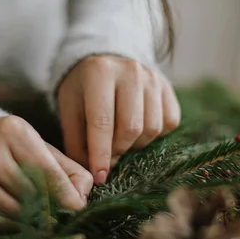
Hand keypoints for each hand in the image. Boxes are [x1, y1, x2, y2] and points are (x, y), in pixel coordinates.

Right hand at [0, 116, 92, 213]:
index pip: (48, 172)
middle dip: (49, 208)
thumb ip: (69, 171)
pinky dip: (9, 226)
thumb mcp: (42, 148)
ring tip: (33, 214)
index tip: (77, 209)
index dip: (67, 195)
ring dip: (30, 219)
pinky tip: (12, 218)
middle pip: (33, 195)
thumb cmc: (13, 148)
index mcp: (14, 131)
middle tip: (56, 214)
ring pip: (16, 212)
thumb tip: (81, 200)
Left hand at [57, 55, 180, 183]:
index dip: (101, 154)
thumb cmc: (83, 90)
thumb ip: (76, 141)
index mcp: (99, 73)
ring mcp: (153, 78)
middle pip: (131, 127)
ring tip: (122, 140)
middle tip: (108, 156)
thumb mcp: (69, 109)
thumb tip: (89, 174)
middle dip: (119, 150)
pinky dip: (155, 135)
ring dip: (136, 144)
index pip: (102, 122)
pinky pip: (170, 122)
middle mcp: (130, 71)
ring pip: (152, 128)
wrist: (106, 62)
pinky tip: (139, 130)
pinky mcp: (168, 87)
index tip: (99, 177)